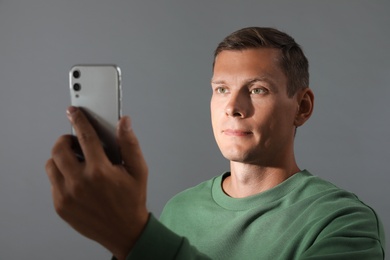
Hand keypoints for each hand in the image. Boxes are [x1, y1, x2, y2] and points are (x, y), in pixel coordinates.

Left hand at [46, 107, 148, 259]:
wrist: (124, 231)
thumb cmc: (132, 200)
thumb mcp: (138, 170)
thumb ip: (130, 144)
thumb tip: (124, 122)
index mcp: (100, 171)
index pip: (85, 136)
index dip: (79, 120)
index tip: (74, 111)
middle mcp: (80, 182)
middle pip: (59, 149)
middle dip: (66, 140)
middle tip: (75, 142)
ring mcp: (67, 195)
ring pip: (51, 165)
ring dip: (61, 158)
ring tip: (76, 162)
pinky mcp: (60, 205)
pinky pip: (53, 182)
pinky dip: (62, 175)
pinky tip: (77, 179)